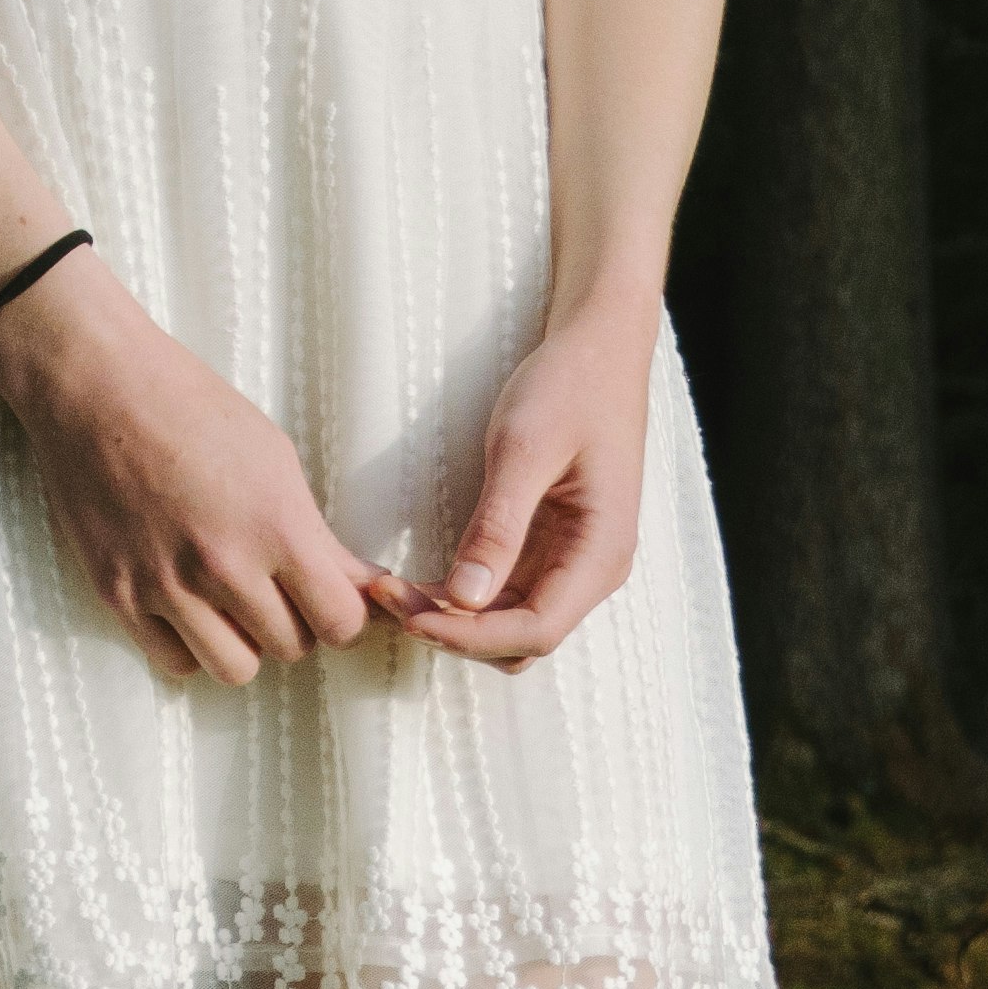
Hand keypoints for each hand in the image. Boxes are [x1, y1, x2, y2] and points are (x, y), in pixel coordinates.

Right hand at [0, 261, 383, 686]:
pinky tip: (188, 609)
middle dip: (294, 623)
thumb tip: (363, 585)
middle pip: (292, 648)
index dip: (342, 614)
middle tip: (275, 589)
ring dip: (244, 643)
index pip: (341, 622)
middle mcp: (223, 565)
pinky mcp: (118, 595)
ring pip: (236, 669)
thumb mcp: (274, 457)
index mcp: (275, 525)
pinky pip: (174, 663)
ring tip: (231, 605)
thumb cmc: (192, 407)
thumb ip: (316, 534)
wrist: (95, 385)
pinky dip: (189, 645)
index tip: (327, 596)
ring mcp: (166, 585)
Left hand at [384, 313, 658, 672]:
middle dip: (454, 633)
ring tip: (390, 590)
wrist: (599, 348)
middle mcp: (590, 571)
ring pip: (506, 624)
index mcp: (600, 553)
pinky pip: (501, 594)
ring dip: (450, 620)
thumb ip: (498, 525)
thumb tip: (465, 598)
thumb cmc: (570, 385)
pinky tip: (414, 581)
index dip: (470, 637)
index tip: (410, 617)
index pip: (536, 631)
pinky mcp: (546, 550)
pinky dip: (458, 598)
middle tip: (387, 598)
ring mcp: (569, 563)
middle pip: (519, 640)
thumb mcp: (524, 448)